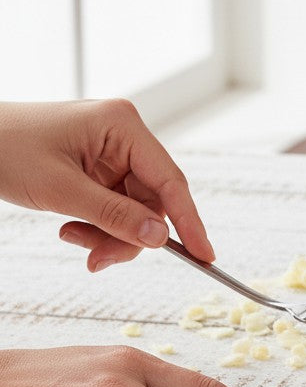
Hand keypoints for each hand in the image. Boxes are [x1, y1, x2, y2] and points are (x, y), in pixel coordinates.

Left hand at [0, 99, 213, 270]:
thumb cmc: (4, 148)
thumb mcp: (60, 189)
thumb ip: (113, 215)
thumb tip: (158, 238)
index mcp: (123, 127)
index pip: (170, 181)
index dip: (189, 222)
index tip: (204, 255)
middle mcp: (124, 137)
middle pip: (152, 201)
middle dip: (129, 235)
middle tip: (100, 259)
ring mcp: (112, 154)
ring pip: (135, 210)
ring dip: (110, 235)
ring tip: (74, 240)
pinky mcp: (99, 169)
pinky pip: (116, 207)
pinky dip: (99, 227)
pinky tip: (71, 228)